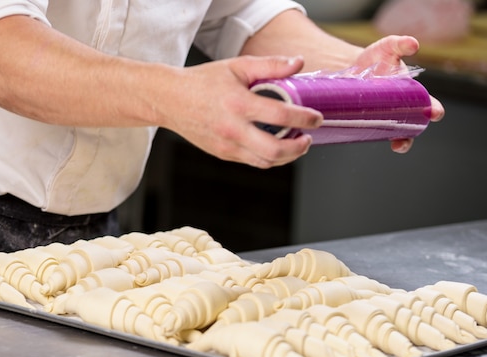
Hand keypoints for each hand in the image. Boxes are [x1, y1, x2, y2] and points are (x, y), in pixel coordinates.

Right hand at [160, 55, 323, 167]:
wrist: (170, 100)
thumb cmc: (202, 82)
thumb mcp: (237, 66)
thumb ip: (270, 65)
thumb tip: (298, 63)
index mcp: (238, 104)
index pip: (280, 116)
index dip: (304, 119)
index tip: (316, 118)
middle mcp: (233, 129)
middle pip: (275, 150)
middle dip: (298, 148)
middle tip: (307, 138)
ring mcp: (227, 145)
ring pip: (265, 162)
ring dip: (286, 157)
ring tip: (295, 144)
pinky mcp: (223, 154)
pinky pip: (252, 162)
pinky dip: (268, 157)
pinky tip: (275, 146)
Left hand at [354, 35, 444, 152]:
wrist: (352, 67)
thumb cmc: (376, 57)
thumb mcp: (388, 47)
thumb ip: (400, 44)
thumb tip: (413, 44)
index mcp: (413, 92)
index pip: (429, 104)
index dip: (433, 110)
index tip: (434, 113)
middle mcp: (403, 107)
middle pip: (415, 123)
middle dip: (417, 130)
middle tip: (413, 133)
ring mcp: (387, 116)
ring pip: (399, 134)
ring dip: (402, 142)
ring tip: (398, 145)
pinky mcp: (370, 121)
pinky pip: (376, 133)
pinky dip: (377, 137)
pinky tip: (372, 138)